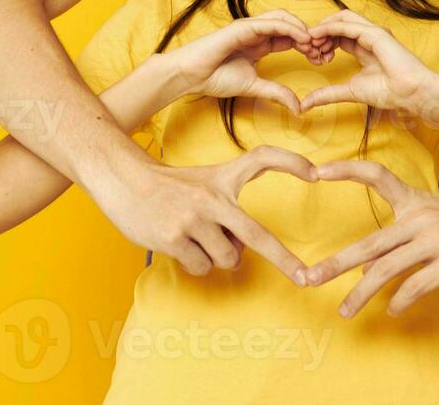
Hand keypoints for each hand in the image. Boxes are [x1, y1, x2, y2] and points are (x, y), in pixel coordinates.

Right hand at [87, 145, 319, 281]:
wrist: (123, 179)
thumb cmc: (168, 186)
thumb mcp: (203, 182)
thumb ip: (226, 209)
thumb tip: (242, 250)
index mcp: (222, 179)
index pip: (262, 159)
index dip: (290, 162)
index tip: (315, 172)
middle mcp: (212, 198)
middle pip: (257, 235)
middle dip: (285, 260)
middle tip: (304, 278)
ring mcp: (193, 219)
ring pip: (226, 259)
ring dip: (218, 258)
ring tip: (197, 239)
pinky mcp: (174, 239)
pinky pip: (201, 267)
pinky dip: (195, 263)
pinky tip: (179, 245)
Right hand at [168, 9, 328, 113]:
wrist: (190, 75)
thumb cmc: (215, 78)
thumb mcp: (254, 87)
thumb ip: (276, 93)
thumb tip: (299, 108)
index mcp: (260, 44)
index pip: (290, 38)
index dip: (307, 45)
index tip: (321, 59)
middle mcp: (257, 32)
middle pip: (291, 25)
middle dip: (309, 36)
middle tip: (323, 52)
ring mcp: (250, 27)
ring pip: (283, 18)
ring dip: (302, 29)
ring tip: (314, 44)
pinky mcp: (243, 26)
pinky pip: (271, 22)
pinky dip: (289, 27)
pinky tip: (301, 38)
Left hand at [297, 10, 438, 118]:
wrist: (410, 93)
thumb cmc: (389, 92)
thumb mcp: (350, 91)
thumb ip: (328, 94)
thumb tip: (305, 104)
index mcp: (365, 47)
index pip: (339, 36)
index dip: (323, 42)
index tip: (311, 55)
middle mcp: (369, 36)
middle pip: (339, 24)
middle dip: (321, 33)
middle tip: (307, 46)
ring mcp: (373, 32)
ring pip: (342, 19)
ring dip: (323, 27)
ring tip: (310, 40)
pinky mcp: (375, 33)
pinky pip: (347, 25)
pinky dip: (330, 28)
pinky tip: (318, 36)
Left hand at [303, 160, 438, 317]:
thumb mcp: (434, 215)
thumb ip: (400, 237)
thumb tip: (366, 270)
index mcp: (414, 201)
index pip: (376, 175)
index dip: (346, 171)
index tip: (316, 171)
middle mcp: (420, 219)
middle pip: (369, 243)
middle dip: (335, 263)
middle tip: (308, 277)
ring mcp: (437, 241)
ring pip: (387, 270)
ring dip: (361, 294)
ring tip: (345, 311)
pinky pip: (417, 285)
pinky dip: (400, 300)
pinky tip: (393, 309)